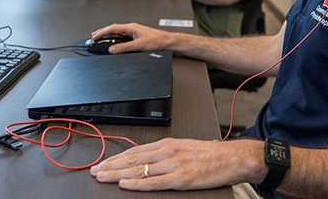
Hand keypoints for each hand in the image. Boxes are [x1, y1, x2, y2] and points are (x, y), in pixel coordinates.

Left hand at [90, 137, 263, 191]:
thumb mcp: (184, 147)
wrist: (232, 158)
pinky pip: (154, 182)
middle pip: (133, 160)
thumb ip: (165, 153)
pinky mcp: (181, 178)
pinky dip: (137, 184)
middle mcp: (168, 152)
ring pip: (139, 171)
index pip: (135, 151)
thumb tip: (146, 160)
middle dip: (112, 166)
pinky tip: (124, 184)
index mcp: (168, 143)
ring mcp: (173, 165)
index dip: (117, 157)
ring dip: (118, 175)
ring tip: (103, 177)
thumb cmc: (210, 155)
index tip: (104, 162)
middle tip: (96, 170)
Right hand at [91, 23, 171, 53]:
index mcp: (131, 27)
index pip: (112, 28)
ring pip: (118, 33)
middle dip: (103, 32)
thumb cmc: (157, 41)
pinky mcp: (136, 37)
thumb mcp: (138, 46)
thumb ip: (124, 48)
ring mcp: (134, 32)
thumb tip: (112, 50)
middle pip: (113, 29)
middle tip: (94, 36)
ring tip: (101, 39)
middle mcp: (131, 28)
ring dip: (109, 36)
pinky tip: (114, 43)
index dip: (102, 32)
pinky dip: (115, 40)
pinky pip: (122, 37)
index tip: (94, 36)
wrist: (167, 42)